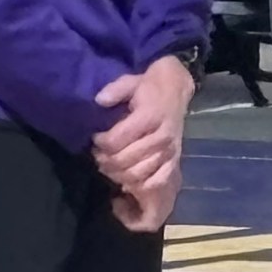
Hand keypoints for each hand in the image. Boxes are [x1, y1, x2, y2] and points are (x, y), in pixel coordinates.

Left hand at [93, 55, 195, 231]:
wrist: (176, 90)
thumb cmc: (149, 87)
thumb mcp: (130, 80)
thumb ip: (115, 89)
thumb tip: (99, 100)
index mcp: (150, 116)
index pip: (116, 141)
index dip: (100, 144)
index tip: (95, 139)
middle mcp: (161, 137)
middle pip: (124, 162)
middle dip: (105, 162)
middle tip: (98, 156)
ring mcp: (168, 153)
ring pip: (137, 177)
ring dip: (117, 176)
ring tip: (108, 168)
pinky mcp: (173, 163)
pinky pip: (155, 186)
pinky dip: (138, 191)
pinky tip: (125, 187)